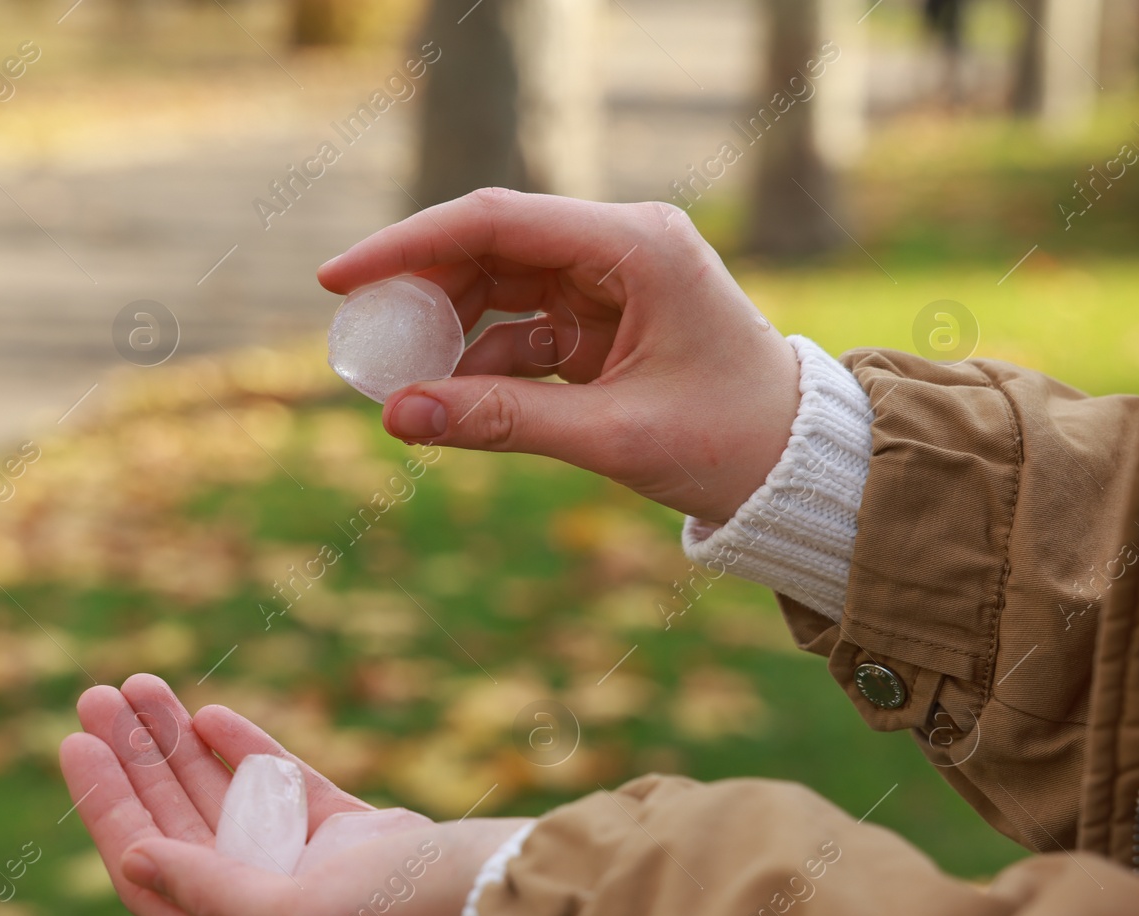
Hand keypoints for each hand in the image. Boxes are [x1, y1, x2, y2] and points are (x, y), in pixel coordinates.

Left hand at [59, 674, 530, 915]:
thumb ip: (211, 892)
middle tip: (96, 697)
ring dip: (181, 745)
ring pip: (227, 799)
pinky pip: (283, 788)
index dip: (109, 808)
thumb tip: (135, 858)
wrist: (516, 904)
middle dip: (137, 763)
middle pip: (182, 829)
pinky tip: (206, 716)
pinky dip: (246, 752)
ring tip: (138, 686)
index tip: (75, 745)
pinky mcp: (355, 838)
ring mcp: (316, 875)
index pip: (154, 875)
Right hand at [318, 189, 800, 524]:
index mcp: (637, 246)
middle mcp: (621, 246)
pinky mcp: (603, 319)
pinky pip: (521, 327)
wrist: (799, 470)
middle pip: (491, 247)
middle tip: (361, 340)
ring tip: (401, 382)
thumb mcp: (612, 436)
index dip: (409, 245)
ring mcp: (611, 281)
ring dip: (448, 332)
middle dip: (420, 293)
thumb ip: (501, 422)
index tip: (339, 280)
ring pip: (499, 287)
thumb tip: (396, 418)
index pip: (499, 221)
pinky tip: (453, 402)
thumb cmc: (730, 443)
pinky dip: (482, 362)